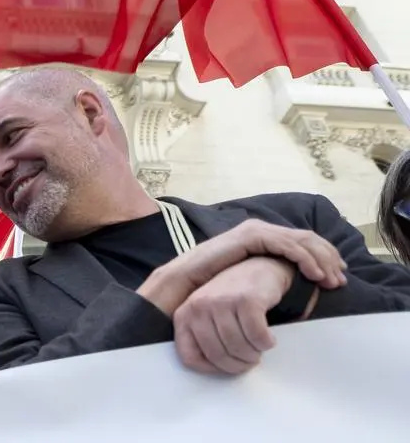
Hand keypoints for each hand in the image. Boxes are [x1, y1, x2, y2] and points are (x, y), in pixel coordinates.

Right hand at [137, 219, 345, 314]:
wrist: (183, 281)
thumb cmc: (211, 286)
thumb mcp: (246, 283)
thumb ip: (264, 281)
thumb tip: (285, 292)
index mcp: (262, 240)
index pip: (301, 244)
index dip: (323, 258)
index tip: (336, 278)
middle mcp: (261, 232)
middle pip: (307, 239)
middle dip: (328, 258)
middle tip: (341, 279)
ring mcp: (256, 232)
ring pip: (301, 240)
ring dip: (321, 259)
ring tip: (331, 280)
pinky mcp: (250, 236)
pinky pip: (286, 244)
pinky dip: (304, 258)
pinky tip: (314, 274)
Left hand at [173, 257, 292, 374]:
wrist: (259, 269)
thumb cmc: (233, 299)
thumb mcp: (209, 317)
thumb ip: (204, 339)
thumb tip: (213, 370)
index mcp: (184, 315)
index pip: (189, 357)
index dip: (211, 369)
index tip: (226, 366)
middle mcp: (198, 306)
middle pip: (217, 356)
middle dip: (238, 365)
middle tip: (250, 359)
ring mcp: (221, 301)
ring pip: (238, 348)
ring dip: (253, 354)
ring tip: (258, 347)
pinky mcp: (245, 300)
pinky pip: (257, 337)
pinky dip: (266, 343)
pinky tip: (267, 337)